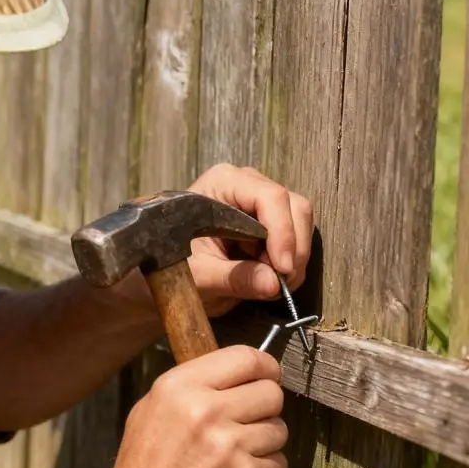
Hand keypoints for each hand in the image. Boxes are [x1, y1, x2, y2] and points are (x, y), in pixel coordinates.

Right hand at [93, 345, 287, 467]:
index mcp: (181, 386)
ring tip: (237, 453)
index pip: (244, 357)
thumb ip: (191, 386)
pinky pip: (278, 465)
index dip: (264, 366)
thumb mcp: (152, 409)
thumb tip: (231, 374)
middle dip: (266, 406)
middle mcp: (206, 410)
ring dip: (265, 441)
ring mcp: (230, 446)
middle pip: (271, 392)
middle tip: (249, 419)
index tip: (267, 374)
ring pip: (279, 429)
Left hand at [187, 163, 312, 316]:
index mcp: (222, 184)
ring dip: (293, 256)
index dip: (283, 233)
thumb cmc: (174, 265)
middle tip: (279, 282)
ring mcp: (259, 200)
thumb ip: (235, 278)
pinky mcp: (269, 219)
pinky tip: (269, 276)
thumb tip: (274, 283)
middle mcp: (245, 184)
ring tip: (270, 281)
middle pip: (293, 206)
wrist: (168, 269)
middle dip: (292, 248)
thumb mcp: (200, 276)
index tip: (283, 269)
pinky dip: (291, 260)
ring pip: (300, 221)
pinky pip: (296, 236)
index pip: (269, 197)